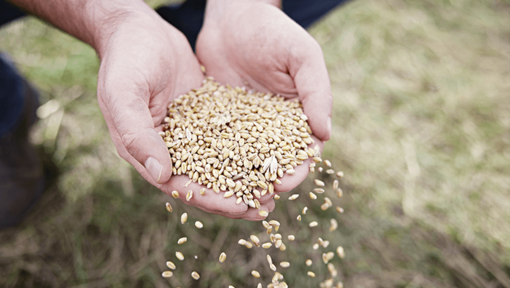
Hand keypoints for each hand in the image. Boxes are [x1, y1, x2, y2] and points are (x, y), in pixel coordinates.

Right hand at [95, 7, 274, 219]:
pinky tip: (270, 153)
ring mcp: (187, 132)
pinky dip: (245, 148)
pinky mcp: (203, 115)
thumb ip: (138, 135)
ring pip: (218, 163)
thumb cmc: (125, 58)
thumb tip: (162, 176)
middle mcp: (167, 147)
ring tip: (273, 188)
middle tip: (265, 207)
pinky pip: (226, 136)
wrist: (137, 28)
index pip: (180, 185)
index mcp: (144, 151)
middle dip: (233, 196)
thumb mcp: (123, 94)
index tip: (241, 208)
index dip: (210, 199)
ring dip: (243, 177)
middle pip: (203, 180)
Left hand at [196, 0, 331, 193]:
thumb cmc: (274, 31)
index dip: (295, 170)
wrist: (234, 15)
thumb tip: (326, 134)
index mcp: (296, 117)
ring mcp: (241, 126)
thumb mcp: (303, 56)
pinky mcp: (215, 120)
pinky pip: (213, 145)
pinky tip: (200, 176)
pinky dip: (209, 162)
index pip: (300, 152)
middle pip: (270, 164)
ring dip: (237, 182)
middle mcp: (269, 127)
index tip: (284, 183)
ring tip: (228, 200)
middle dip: (265, 184)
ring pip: (241, 161)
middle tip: (256, 201)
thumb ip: (316, 91)